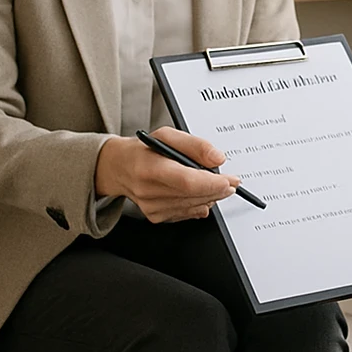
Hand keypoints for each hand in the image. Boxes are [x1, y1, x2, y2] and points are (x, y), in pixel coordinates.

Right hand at [94, 127, 240, 222]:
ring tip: (218, 185)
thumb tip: (218, 158)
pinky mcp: (155, 216)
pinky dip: (199, 204)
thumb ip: (195, 145)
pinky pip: (186, 213)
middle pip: (193, 195)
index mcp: (149, 167)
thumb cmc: (144, 150)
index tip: (230, 180)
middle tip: (232, 181)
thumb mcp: (168, 135)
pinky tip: (202, 194)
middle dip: (218, 189)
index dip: (212, 183)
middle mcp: (148, 191)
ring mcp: (151, 207)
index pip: (187, 181)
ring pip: (193, 206)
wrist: (120, 168)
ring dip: (211, 197)